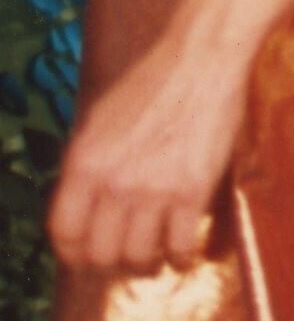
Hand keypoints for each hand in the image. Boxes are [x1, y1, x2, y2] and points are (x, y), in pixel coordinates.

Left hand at [48, 18, 250, 273]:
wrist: (202, 56)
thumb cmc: (152, 83)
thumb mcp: (100, 120)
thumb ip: (87, 167)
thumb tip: (81, 212)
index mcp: (84, 163)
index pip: (64, 234)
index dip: (73, 254)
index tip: (86, 257)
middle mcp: (113, 182)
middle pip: (101, 255)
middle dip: (113, 263)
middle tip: (126, 257)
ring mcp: (154, 188)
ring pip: (140, 258)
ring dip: (147, 264)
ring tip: (156, 256)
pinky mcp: (192, 190)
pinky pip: (181, 247)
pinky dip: (181, 256)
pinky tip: (184, 249)